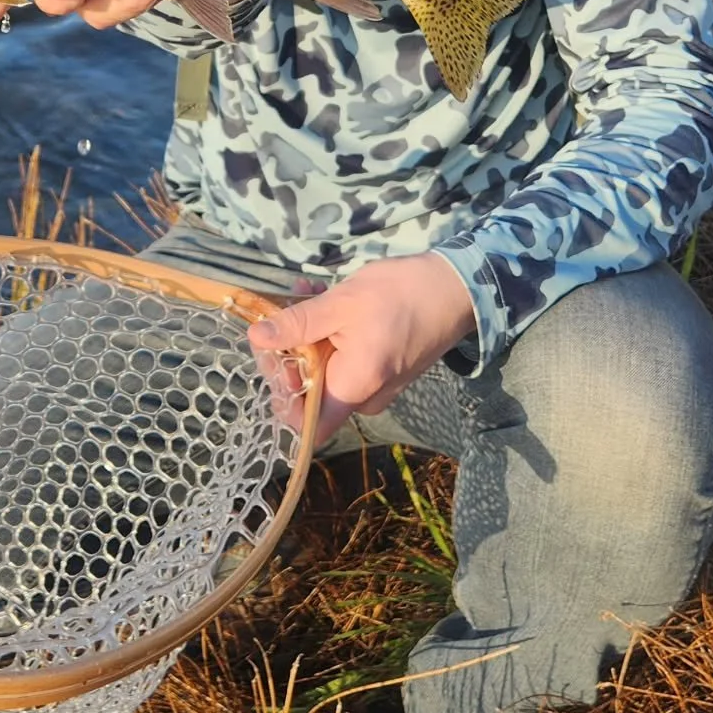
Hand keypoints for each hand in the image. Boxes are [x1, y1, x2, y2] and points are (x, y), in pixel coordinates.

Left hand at [246, 253, 475, 446]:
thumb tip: (255, 337)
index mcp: (354, 388)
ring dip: (307, 332)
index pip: (305, 426)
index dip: (281, 394)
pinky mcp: (382, 365)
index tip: (274, 354)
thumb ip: (297, 323)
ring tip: (302, 292)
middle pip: (310, 391)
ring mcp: (375, 382)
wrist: (458, 287)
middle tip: (280, 311)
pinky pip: (344, 357)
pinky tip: (319, 295)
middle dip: (289, 349)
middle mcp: (365, 396)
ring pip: (325, 367)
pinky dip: (328, 330)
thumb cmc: (401, 295)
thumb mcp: (342, 303)